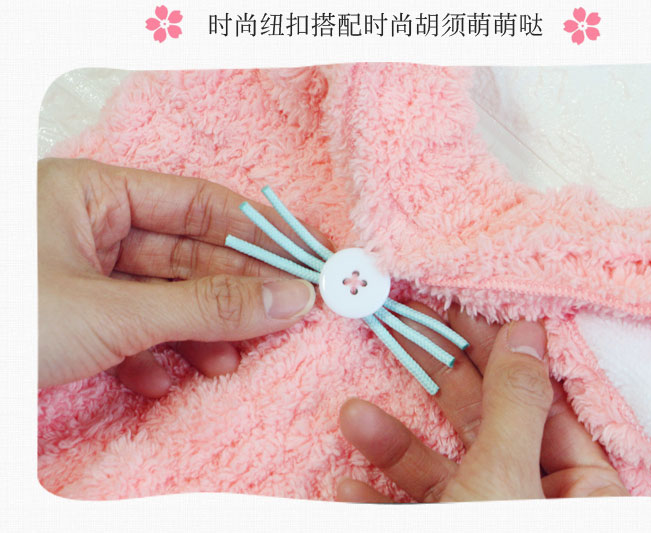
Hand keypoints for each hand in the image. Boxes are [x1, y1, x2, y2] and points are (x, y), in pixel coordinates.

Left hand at [38, 158, 324, 396]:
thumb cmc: (7, 324)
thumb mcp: (113, 314)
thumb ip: (207, 307)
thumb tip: (292, 299)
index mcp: (90, 193)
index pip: (198, 204)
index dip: (260, 231)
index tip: (310, 255)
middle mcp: (87, 226)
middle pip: (187, 255)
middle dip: (235, 292)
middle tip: (291, 315)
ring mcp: (76, 274)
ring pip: (162, 297)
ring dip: (198, 333)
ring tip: (230, 361)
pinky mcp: (69, 320)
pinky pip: (127, 329)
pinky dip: (150, 356)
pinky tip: (162, 382)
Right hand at [335, 304, 628, 501]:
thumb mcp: (505, 479)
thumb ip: (515, 404)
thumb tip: (529, 331)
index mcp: (579, 493)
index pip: (544, 404)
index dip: (504, 354)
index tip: (465, 309)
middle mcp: (532, 502)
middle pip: (483, 427)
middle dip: (437, 386)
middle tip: (405, 330)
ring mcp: (483, 518)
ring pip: (438, 470)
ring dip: (391, 446)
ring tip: (351, 415)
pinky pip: (409, 507)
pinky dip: (376, 495)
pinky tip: (344, 485)